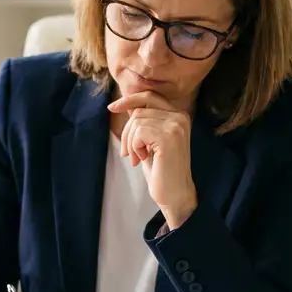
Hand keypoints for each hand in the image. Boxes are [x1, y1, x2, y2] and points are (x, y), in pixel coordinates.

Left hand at [108, 91, 197, 228]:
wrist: (174, 194)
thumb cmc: (161, 169)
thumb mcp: (149, 141)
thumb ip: (143, 122)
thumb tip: (126, 105)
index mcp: (179, 115)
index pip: (149, 97)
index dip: (128, 100)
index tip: (111, 107)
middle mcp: (180, 117)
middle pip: (138, 111)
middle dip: (127, 132)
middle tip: (129, 153)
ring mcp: (176, 126)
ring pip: (136, 121)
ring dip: (130, 142)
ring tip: (137, 158)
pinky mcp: (168, 137)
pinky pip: (138, 132)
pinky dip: (135, 146)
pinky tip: (142, 159)